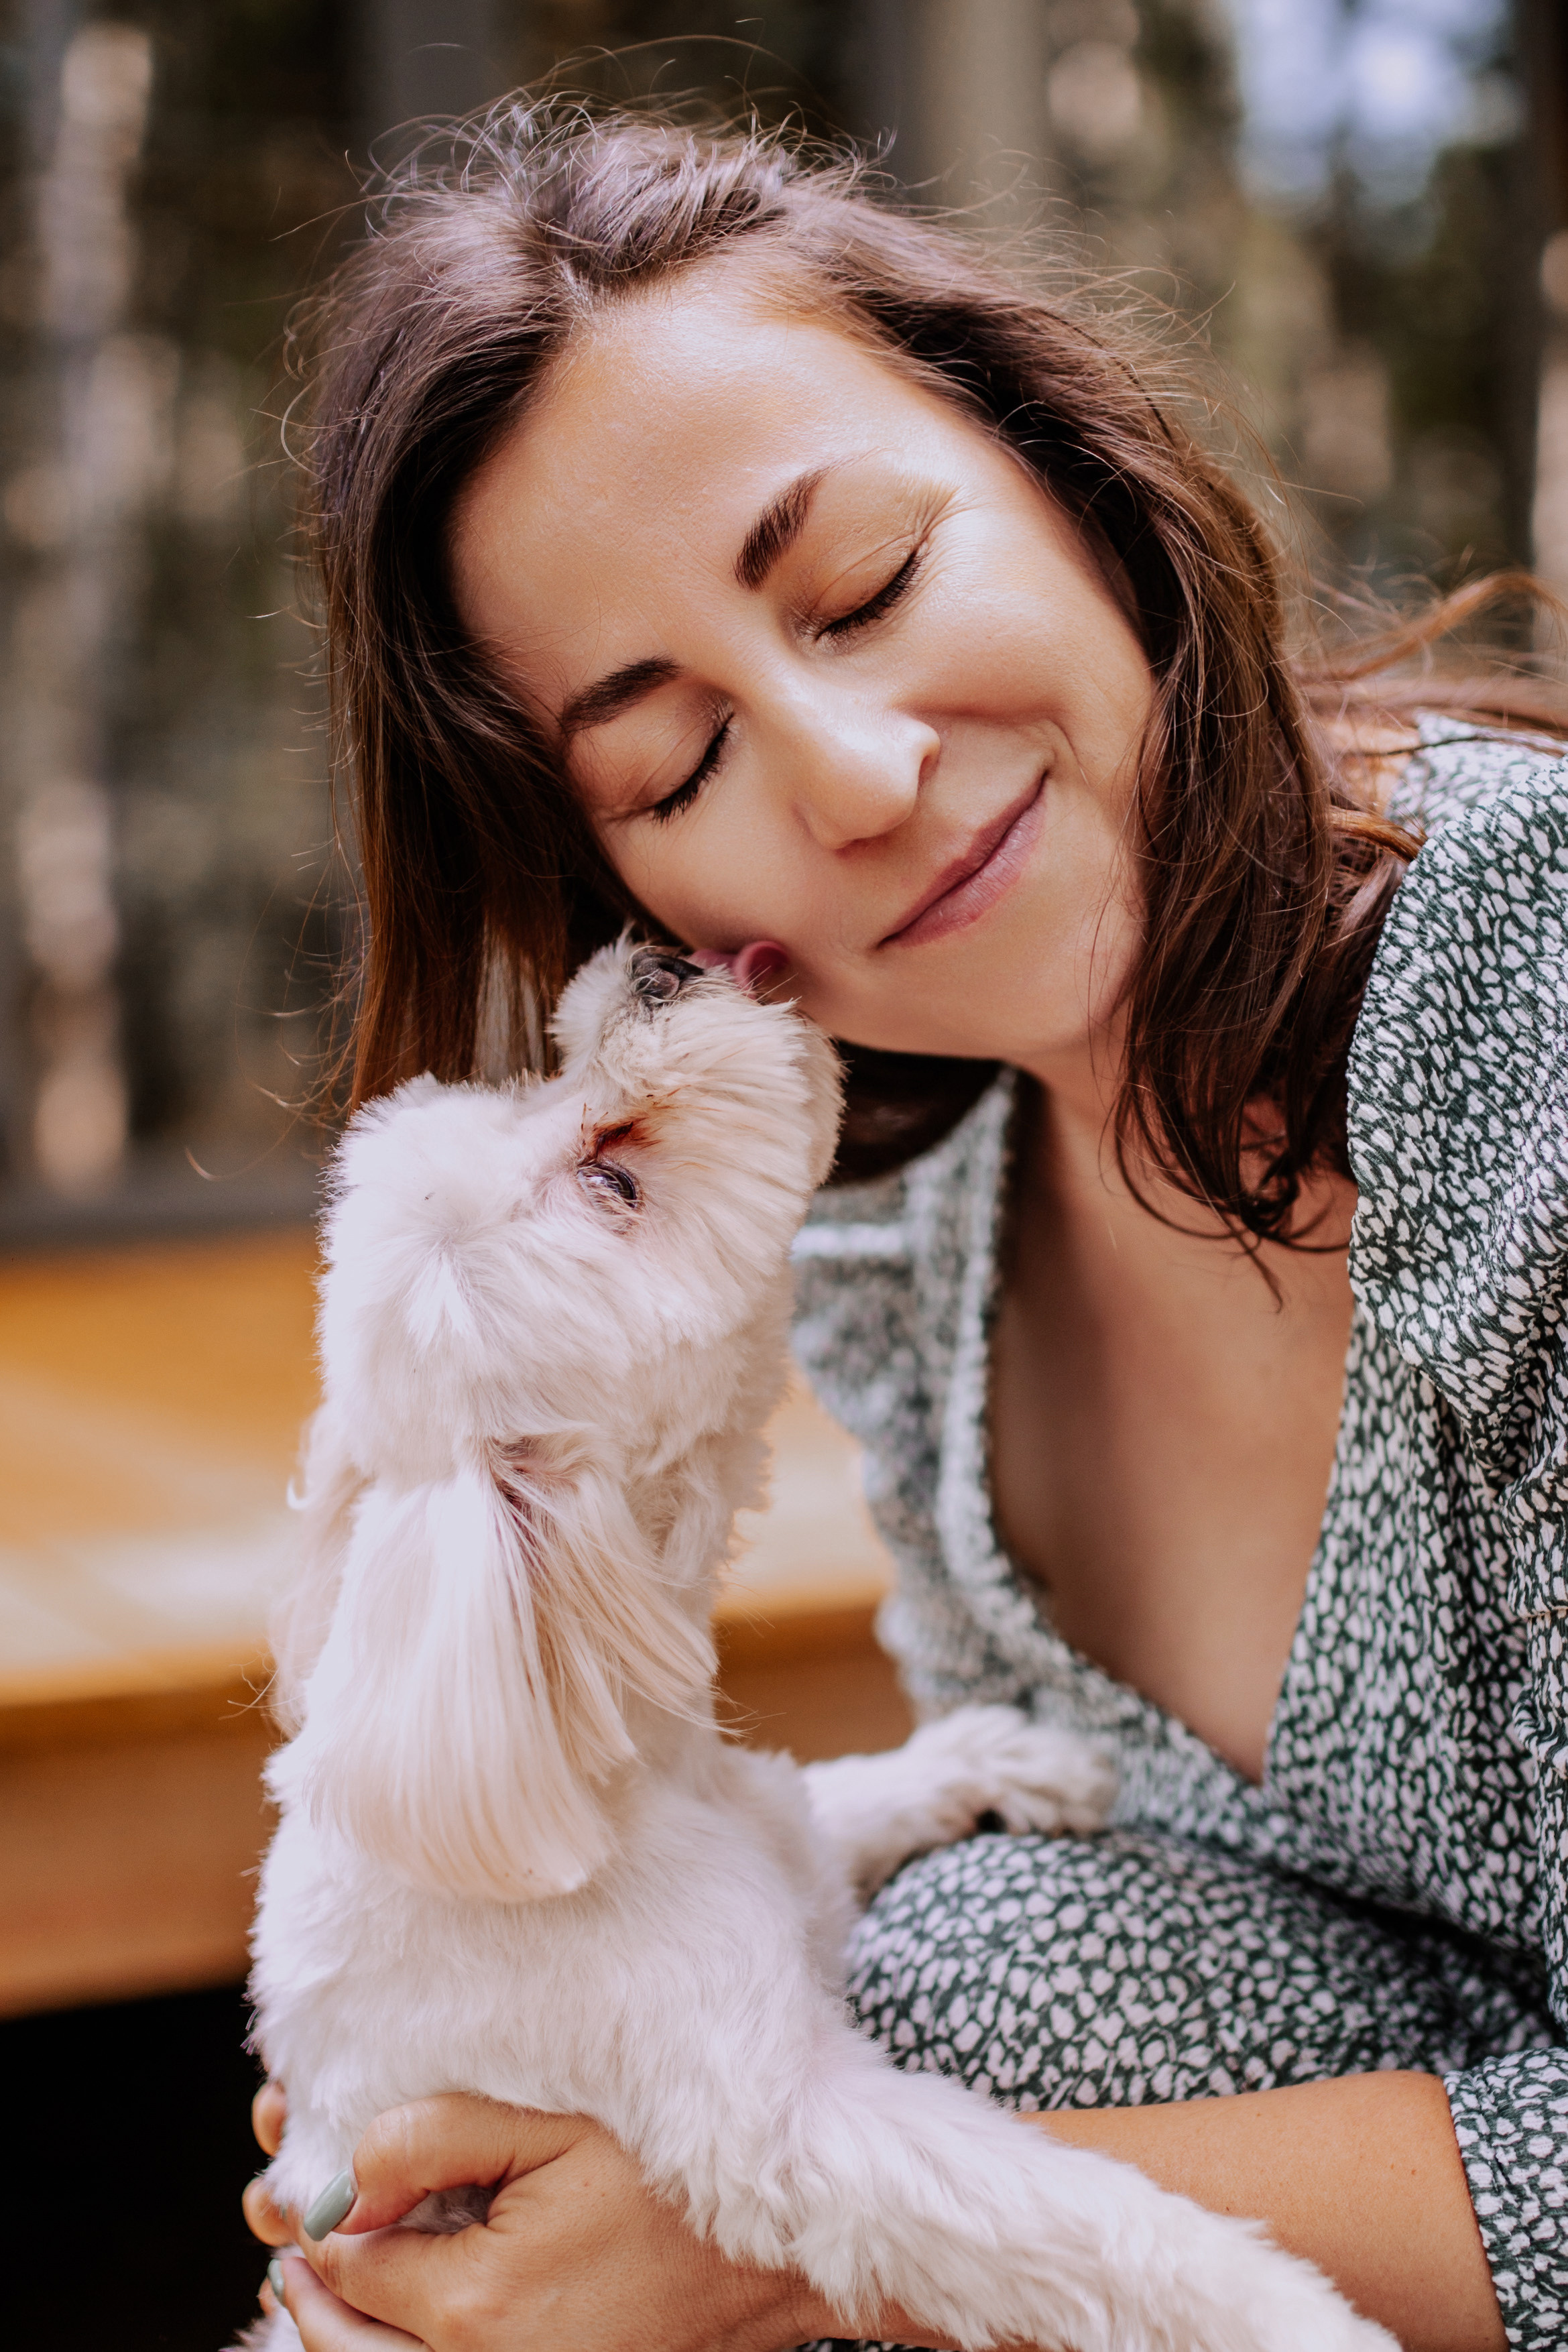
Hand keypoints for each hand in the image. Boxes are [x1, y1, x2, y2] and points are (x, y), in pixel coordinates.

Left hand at [245, 2089, 834, 2351]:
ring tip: (317, 2286)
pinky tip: (387, 2320)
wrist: (772, 2256)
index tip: (297, 2168)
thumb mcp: (554, 2126)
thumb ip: (438, 2136)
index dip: (317, 2216)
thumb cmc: (668, 2178)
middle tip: (285, 2244)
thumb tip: (341, 2185)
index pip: (345, 2267)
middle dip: (304, 2294)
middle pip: (342, 2348)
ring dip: (336, 2336)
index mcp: (473, 2307)